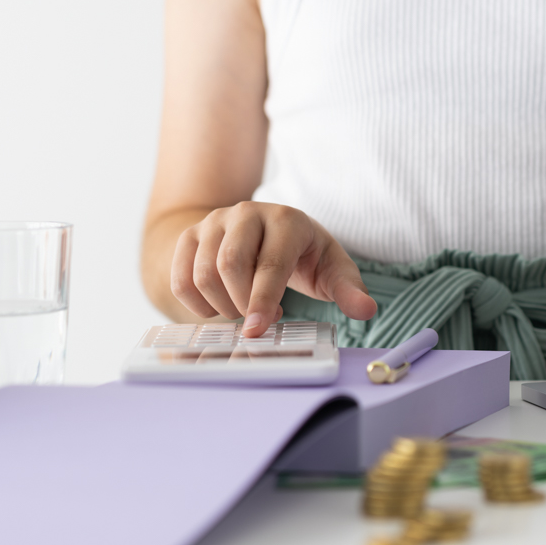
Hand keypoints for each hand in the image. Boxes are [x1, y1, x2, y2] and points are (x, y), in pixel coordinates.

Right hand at [170, 202, 376, 336]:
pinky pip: (180, 276)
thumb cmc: (303, 254)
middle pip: (229, 265)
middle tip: (257, 321)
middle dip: (241, 304)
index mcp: (286, 220)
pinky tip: (217, 308)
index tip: (257, 331)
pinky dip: (194, 303)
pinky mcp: (190, 235)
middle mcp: (247, 213)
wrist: (263, 230)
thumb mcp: (332, 268)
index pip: (271, 263)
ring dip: (219, 306)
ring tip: (243, 310)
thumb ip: (349, 289)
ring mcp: (215, 222)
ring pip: (202, 273)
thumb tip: (366, 310)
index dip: (263, 300)